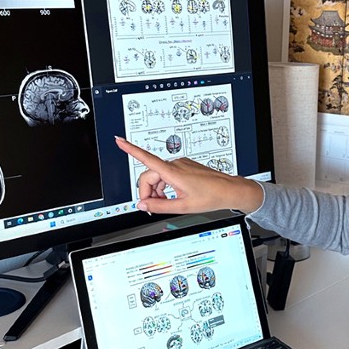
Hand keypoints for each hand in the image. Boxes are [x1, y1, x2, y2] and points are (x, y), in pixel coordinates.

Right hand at [115, 137, 263, 214]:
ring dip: (157, 191)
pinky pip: (168, 175)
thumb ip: (159, 206)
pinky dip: (165, 186)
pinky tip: (173, 196)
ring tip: (166, 204)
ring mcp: (181, 164)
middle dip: (147, 191)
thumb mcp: (183, 206)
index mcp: (173, 172)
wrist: (229, 190)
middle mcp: (176, 164)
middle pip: (149, 175)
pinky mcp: (185, 167)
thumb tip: (143, 204)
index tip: (119, 141)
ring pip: (158, 176)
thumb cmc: (211, 196)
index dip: (130, 149)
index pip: (146, 158)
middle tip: (152, 207)